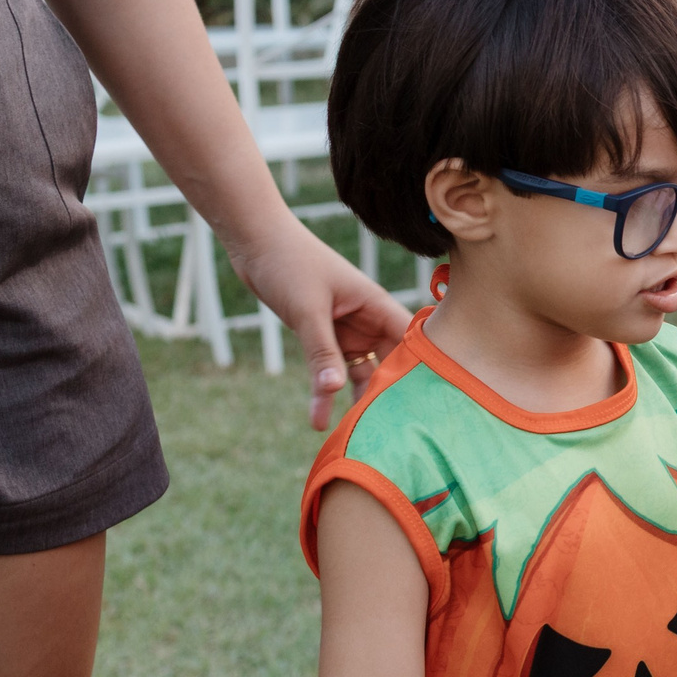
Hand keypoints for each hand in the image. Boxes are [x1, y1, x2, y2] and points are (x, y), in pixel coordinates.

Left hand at [224, 216, 411, 430]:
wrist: (254, 242)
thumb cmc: (288, 262)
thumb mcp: (307, 310)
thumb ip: (321, 351)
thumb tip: (334, 389)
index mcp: (376, 306)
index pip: (411, 343)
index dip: (420, 371)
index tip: (422, 405)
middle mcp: (368, 322)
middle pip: (390, 365)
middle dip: (389, 395)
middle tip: (390, 432)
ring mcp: (348, 333)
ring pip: (360, 374)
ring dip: (355, 401)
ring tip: (355, 434)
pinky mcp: (325, 340)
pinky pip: (331, 373)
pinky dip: (325, 394)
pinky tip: (318, 421)